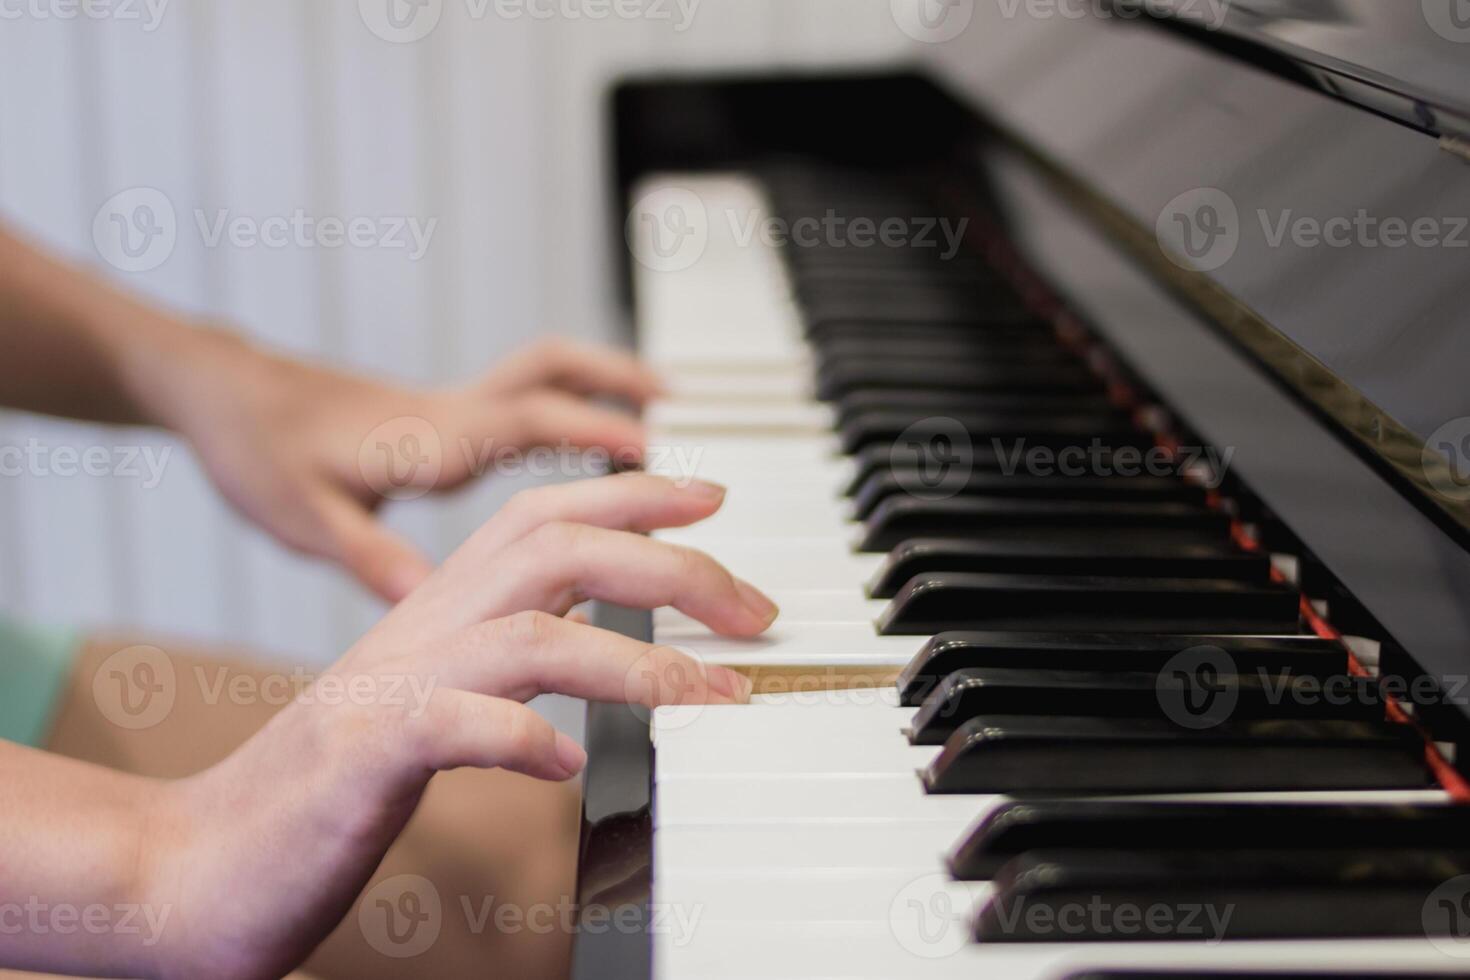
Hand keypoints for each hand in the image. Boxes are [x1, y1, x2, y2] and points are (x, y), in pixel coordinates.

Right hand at [136, 475, 771, 979]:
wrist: (203, 861)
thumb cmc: (331, 788)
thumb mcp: (430, 704)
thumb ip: (502, 665)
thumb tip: (594, 658)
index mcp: (439, 611)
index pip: (545, 516)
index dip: (632, 495)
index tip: (712, 495)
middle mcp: (420, 632)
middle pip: (556, 549)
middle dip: (672, 568)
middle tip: (757, 610)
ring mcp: (390, 690)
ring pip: (527, 633)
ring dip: (635, 663)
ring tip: (714, 696)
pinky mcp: (360, 760)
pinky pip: (450, 727)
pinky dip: (517, 736)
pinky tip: (566, 761)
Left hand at [171, 334, 664, 601]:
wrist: (220, 394)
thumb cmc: (256, 452)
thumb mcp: (305, 515)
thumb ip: (370, 553)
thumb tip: (426, 600)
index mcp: (432, 438)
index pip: (540, 425)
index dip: (610, 442)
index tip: (673, 470)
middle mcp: (455, 415)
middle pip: (561, 384)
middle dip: (632, 401)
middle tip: (696, 444)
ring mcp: (454, 412)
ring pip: (552, 380)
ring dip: (613, 389)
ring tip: (668, 416)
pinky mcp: (446, 420)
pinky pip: (533, 403)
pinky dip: (578, 415)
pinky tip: (590, 454)